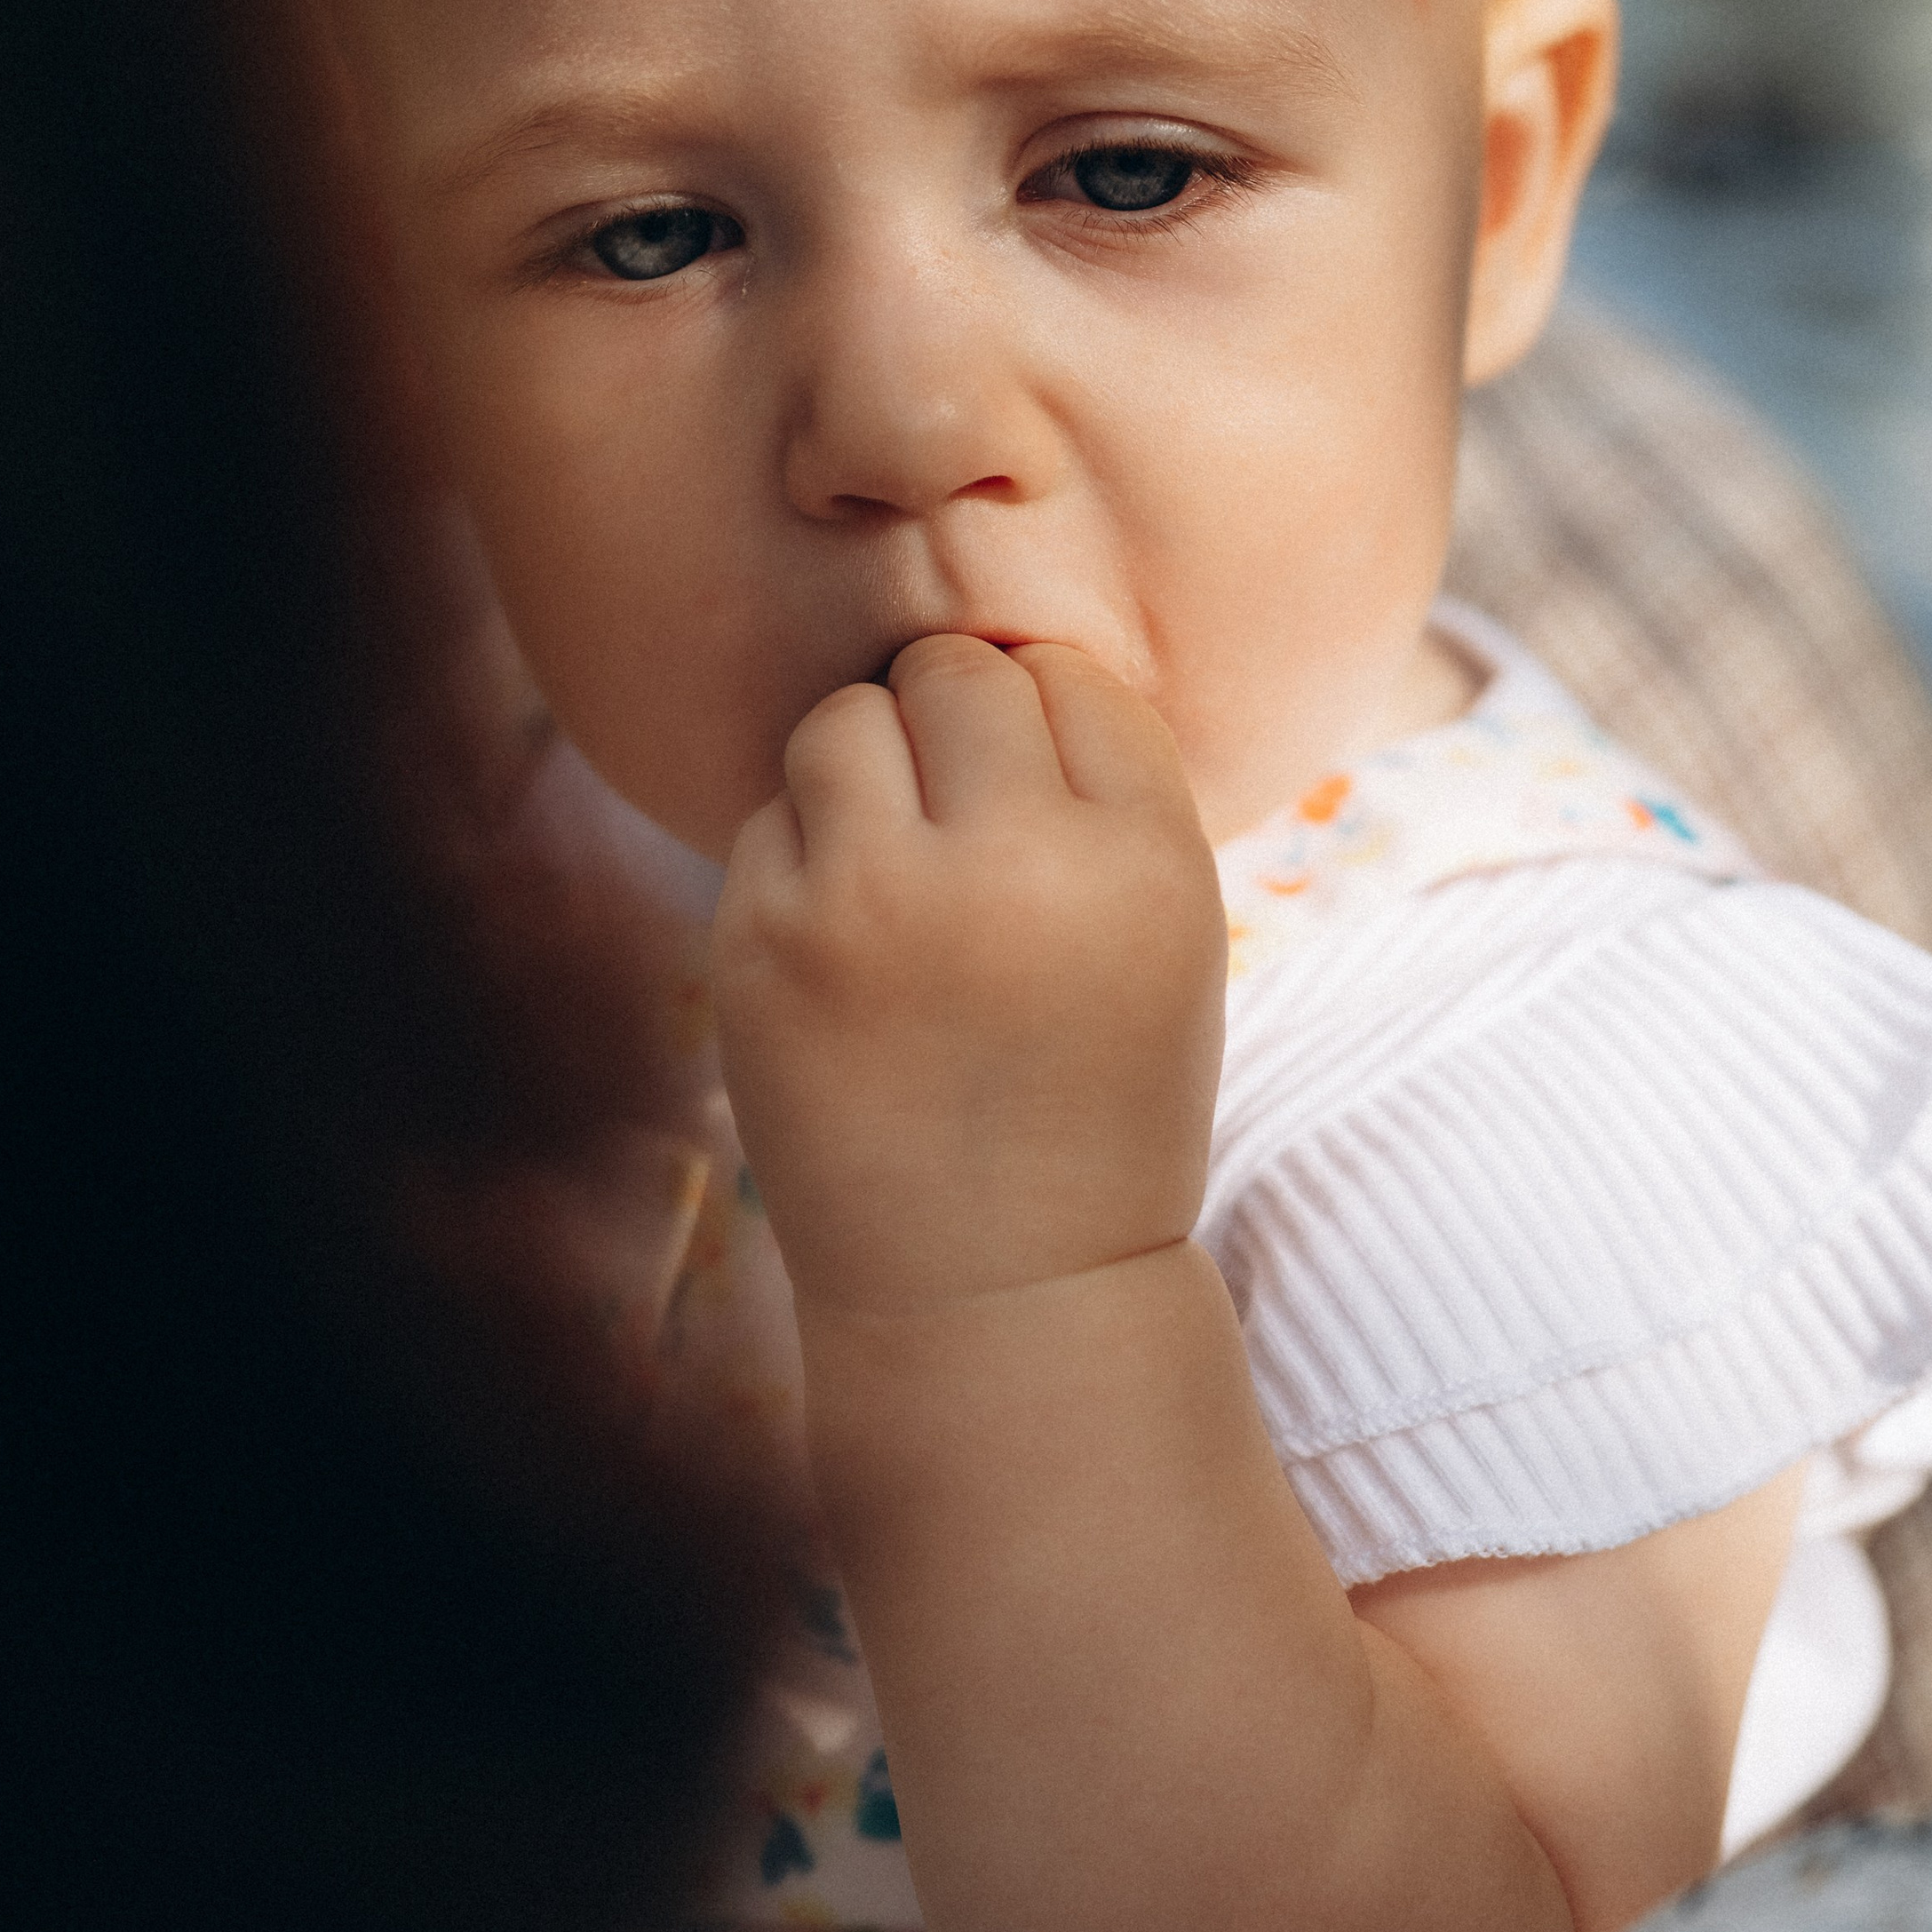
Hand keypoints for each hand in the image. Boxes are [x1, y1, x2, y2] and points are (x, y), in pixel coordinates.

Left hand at [713, 637, 1225, 1319]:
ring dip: (870, 767)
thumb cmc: (1097, 1094)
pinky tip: (852, 948)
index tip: (1049, 808)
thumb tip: (993, 643)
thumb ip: (1103, 787)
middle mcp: (1010, 866)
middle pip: (956, 672)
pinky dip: (807, 859)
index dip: (1054, 728)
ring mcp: (871, 905)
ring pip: (846, 720)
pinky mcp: (764, 948)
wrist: (997, 1288)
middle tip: (965, 822)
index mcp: (1140, 862)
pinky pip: (772, 817)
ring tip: (903, 867)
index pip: (1073, 676)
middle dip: (957, 725)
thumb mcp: (1167, 932)